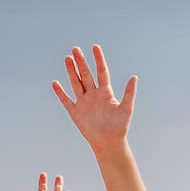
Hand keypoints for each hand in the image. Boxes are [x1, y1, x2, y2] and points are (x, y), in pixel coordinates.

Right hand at [51, 43, 136, 159]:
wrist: (109, 143)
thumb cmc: (120, 127)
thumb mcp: (126, 108)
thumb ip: (129, 93)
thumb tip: (134, 77)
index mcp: (105, 92)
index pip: (101, 72)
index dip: (98, 59)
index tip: (95, 47)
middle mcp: (93, 95)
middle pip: (86, 75)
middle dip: (81, 62)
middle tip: (75, 49)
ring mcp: (84, 103)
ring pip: (76, 83)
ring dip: (71, 71)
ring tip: (67, 58)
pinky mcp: (76, 113)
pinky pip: (66, 101)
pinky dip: (60, 93)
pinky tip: (55, 83)